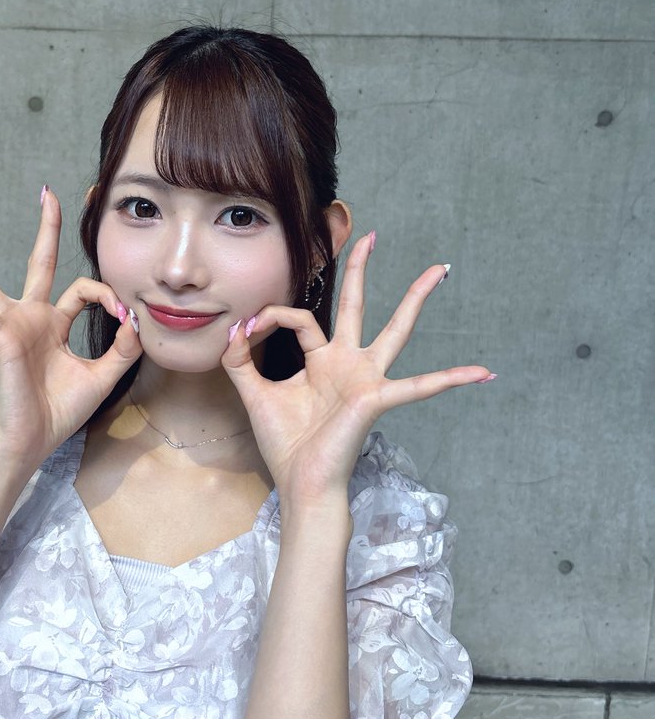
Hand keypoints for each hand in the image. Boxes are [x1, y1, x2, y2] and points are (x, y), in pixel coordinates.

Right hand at [0, 190, 141, 473]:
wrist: (31, 443)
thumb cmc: (58, 412)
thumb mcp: (103, 376)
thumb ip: (124, 348)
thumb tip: (136, 318)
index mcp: (53, 325)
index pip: (82, 291)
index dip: (107, 297)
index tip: (126, 318)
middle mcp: (29, 318)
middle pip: (36, 262)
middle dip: (45, 227)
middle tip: (46, 191)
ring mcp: (9, 325)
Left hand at [220, 233, 492, 510]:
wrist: (302, 484)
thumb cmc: (285, 444)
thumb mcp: (254, 393)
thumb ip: (240, 360)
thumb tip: (235, 327)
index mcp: (322, 360)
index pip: (300, 319)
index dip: (271, 316)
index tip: (245, 328)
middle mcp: (348, 362)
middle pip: (356, 304)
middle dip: (360, 269)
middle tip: (370, 235)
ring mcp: (367, 378)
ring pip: (396, 328)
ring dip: (416, 297)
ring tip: (439, 269)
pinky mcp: (377, 398)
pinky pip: (420, 386)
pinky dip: (451, 379)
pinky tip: (483, 372)